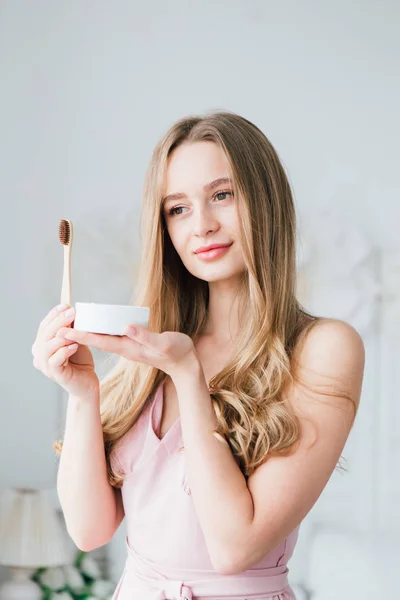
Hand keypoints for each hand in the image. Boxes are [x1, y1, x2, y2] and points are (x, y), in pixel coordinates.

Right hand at [32, 304, 98, 398]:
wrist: (86, 382)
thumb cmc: (80, 361)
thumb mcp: (75, 339)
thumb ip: (71, 329)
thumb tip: (72, 311)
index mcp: (41, 344)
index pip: (44, 326)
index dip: (53, 315)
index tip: (65, 305)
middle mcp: (39, 354)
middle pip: (45, 334)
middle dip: (59, 321)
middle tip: (72, 313)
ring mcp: (44, 365)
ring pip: (48, 346)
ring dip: (62, 336)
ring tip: (75, 330)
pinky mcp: (54, 374)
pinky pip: (55, 360)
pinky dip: (65, 351)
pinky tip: (75, 346)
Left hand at [56, 324, 196, 378]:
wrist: (185, 364)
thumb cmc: (177, 352)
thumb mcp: (162, 343)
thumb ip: (145, 336)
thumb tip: (126, 327)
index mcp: (129, 348)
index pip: (100, 341)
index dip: (82, 336)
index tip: (64, 331)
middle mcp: (126, 348)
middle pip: (97, 340)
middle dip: (79, 334)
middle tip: (59, 325)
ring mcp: (130, 347)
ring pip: (104, 338)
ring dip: (88, 332)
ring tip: (72, 323)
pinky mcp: (135, 344)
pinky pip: (113, 336)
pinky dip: (102, 330)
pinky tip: (98, 324)